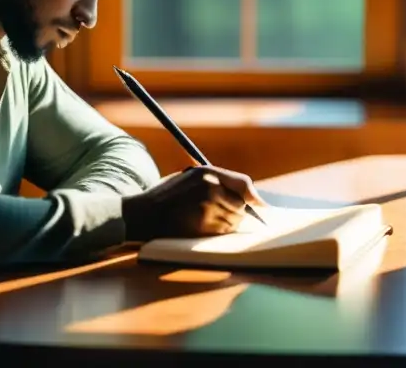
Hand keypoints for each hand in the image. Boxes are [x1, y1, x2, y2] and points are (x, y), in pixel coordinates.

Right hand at [121, 165, 264, 241]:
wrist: (144, 213)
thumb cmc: (167, 196)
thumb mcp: (189, 178)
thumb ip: (215, 182)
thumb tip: (248, 196)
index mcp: (207, 172)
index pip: (243, 184)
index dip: (255, 196)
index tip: (262, 206)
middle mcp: (210, 187)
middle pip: (241, 205)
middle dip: (236, 212)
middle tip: (220, 214)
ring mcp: (207, 207)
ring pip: (234, 220)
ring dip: (228, 223)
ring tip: (208, 219)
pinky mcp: (203, 226)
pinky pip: (224, 232)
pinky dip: (219, 232)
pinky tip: (203, 227)